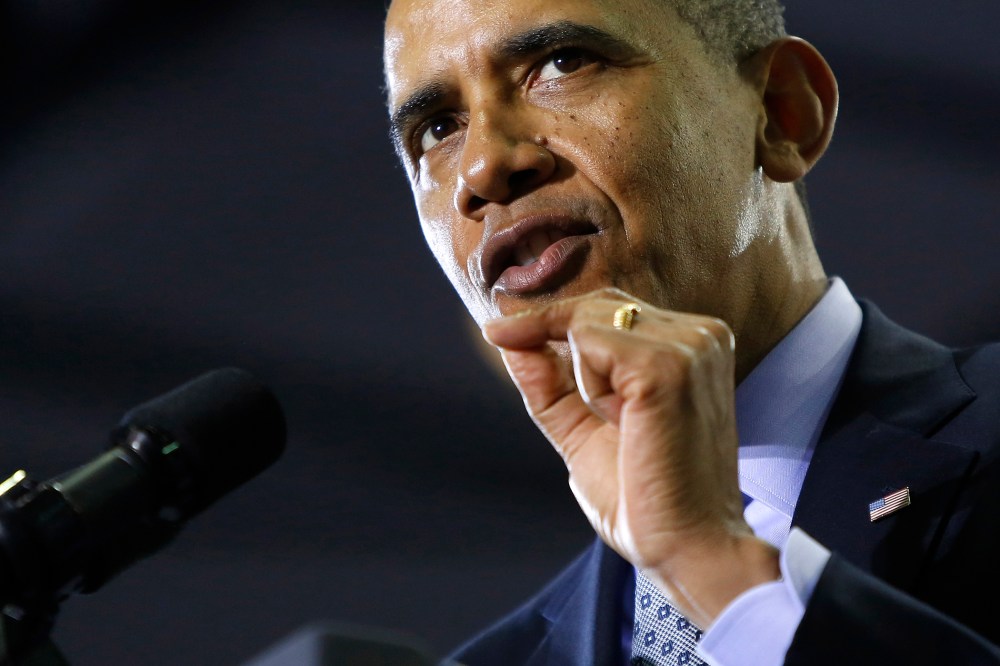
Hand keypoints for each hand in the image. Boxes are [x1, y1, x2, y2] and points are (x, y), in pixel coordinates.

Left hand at [483, 288, 778, 626]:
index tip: (496, 333)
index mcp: (692, 345)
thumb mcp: (583, 428)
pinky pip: (590, 344)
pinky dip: (591, 389)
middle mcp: (700, 334)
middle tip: (575, 400)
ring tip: (626, 426)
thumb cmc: (643, 496)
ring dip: (584, 381)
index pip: (609, 308)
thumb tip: (505, 337)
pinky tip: (626, 423)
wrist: (685, 547)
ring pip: (587, 323)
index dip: (549, 320)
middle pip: (596, 305)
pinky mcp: (668, 363)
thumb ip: (548, 382)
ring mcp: (689, 345)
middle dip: (553, 338)